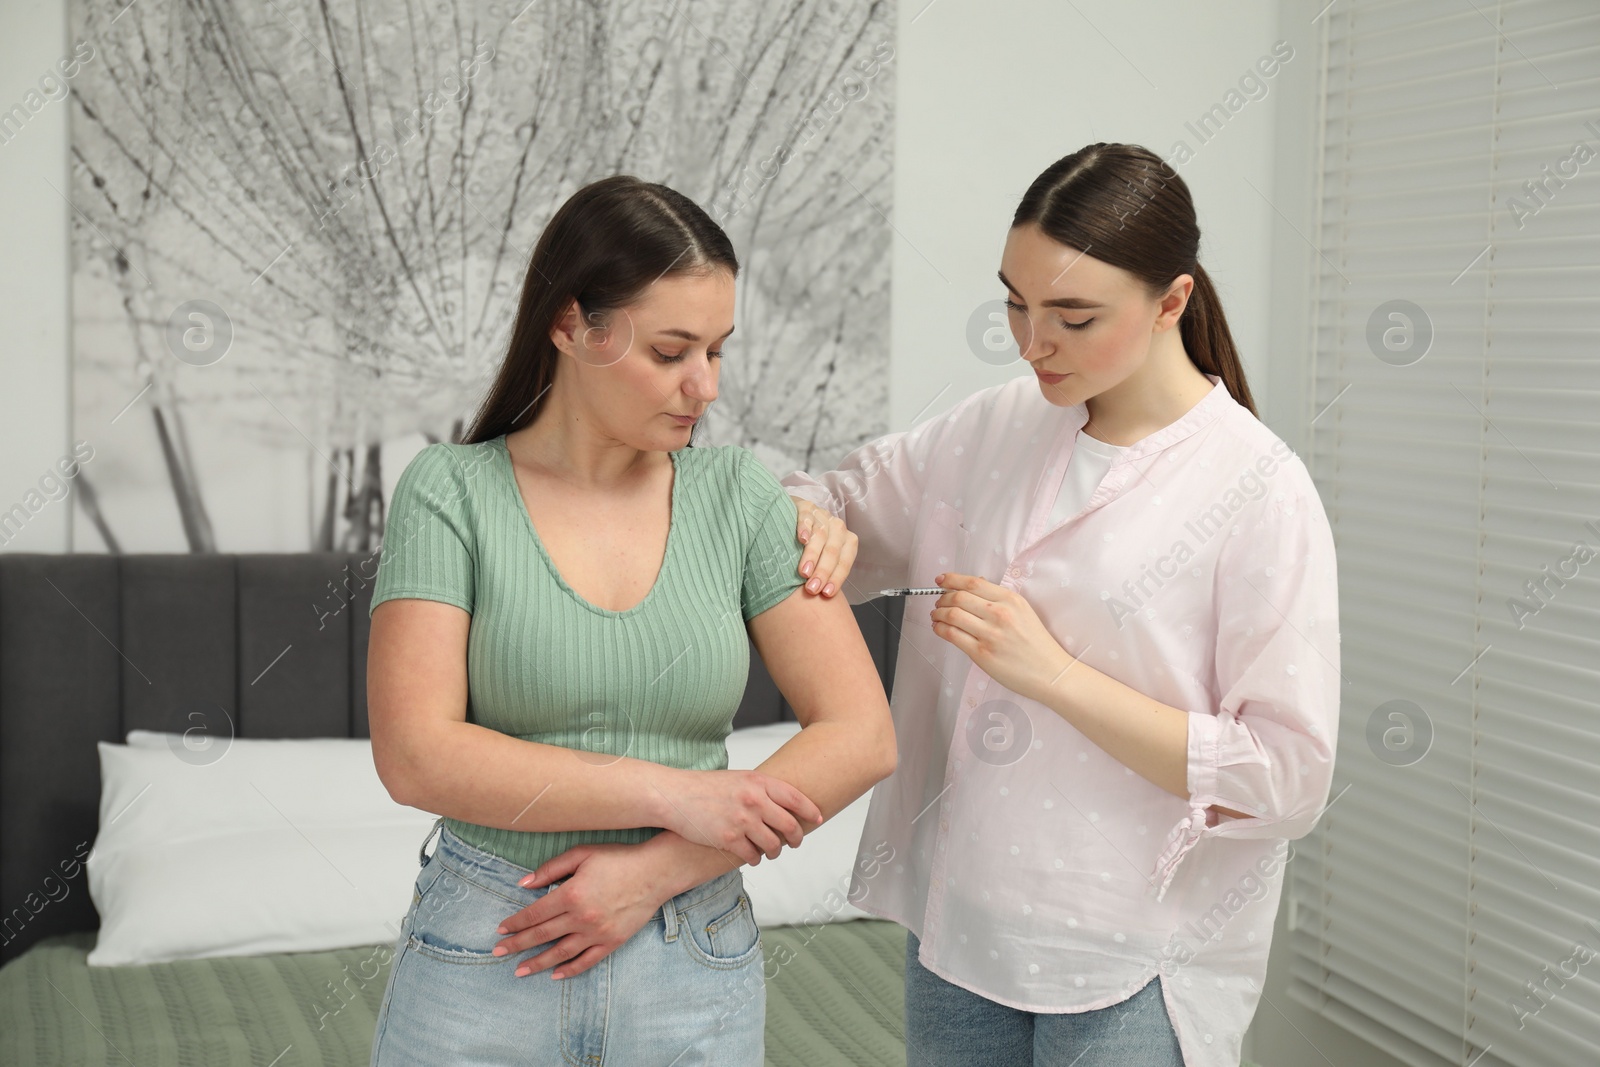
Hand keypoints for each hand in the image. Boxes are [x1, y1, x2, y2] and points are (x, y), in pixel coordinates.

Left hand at [492, 841, 668, 978]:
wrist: (656, 872)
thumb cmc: (618, 858)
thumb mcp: (582, 854)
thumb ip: (551, 869)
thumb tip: (523, 884)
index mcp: (572, 894)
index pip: (535, 913)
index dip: (516, 922)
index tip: (500, 929)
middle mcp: (582, 917)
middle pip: (542, 935)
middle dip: (517, 945)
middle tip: (498, 953)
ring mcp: (597, 933)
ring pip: (560, 953)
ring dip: (537, 963)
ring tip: (519, 971)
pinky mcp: (612, 942)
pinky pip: (586, 961)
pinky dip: (569, 969)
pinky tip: (555, 975)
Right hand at [653, 766, 822, 866]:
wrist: (675, 796)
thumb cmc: (705, 787)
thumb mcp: (738, 779)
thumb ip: (760, 789)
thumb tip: (781, 803)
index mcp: (758, 782)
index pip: (795, 798)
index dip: (810, 810)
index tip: (817, 819)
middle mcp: (754, 801)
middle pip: (789, 825)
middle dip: (796, 838)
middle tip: (795, 842)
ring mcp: (742, 821)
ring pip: (773, 845)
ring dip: (775, 852)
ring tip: (772, 852)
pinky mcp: (729, 839)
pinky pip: (753, 855)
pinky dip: (756, 859)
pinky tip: (753, 857)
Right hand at [791, 496, 856, 597]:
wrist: (795, 515)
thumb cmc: (812, 545)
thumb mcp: (823, 558)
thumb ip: (825, 572)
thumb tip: (823, 597)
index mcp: (847, 540)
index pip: (845, 561)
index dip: (836, 578)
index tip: (826, 594)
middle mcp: (837, 527)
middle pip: (833, 550)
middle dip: (823, 571)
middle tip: (812, 588)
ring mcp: (822, 516)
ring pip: (820, 535)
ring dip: (813, 555)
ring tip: (804, 572)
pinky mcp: (805, 507)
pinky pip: (807, 517)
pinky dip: (804, 528)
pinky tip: (801, 539)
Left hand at [928, 572, 1075, 703]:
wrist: (1050, 672)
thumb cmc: (1037, 644)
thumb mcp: (1023, 612)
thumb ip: (999, 598)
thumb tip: (972, 585)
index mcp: (1011, 600)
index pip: (973, 583)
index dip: (952, 579)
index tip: (941, 580)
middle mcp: (1000, 614)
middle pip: (958, 597)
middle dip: (942, 598)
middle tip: (939, 602)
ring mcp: (990, 634)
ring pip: (952, 615)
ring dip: (938, 613)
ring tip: (936, 615)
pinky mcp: (981, 653)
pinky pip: (952, 635)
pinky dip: (940, 629)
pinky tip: (939, 628)